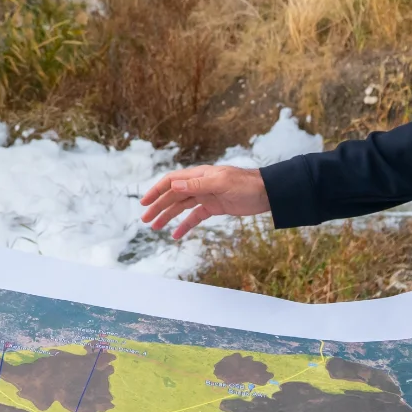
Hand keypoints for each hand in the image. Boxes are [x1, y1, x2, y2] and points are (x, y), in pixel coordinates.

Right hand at [139, 166, 269, 240]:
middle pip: (172, 196)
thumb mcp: (221, 183)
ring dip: (167, 216)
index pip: (171, 182)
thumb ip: (197, 185)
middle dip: (158, 207)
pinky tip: (176, 235)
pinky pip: (195, 216)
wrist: (267, 193)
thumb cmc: (245, 184)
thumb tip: (174, 186)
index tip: (144, 203)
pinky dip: (185, 225)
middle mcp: (198, 185)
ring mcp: (205, 196)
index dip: (156, 191)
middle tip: (145, 220)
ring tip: (155, 227)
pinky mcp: (213, 207)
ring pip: (181, 207)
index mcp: (198, 176)